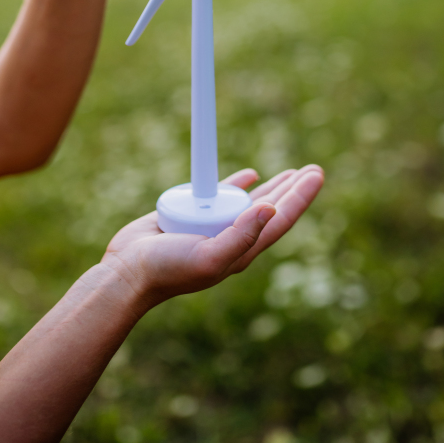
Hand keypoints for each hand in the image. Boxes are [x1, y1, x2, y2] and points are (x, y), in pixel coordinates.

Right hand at [101, 165, 323, 305]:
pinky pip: (220, 193)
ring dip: (271, 185)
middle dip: (293, 189)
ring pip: (249, 199)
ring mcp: (212, 225)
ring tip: (291, 171)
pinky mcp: (192, 214)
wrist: (127, 273)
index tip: (316, 175)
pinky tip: (251, 174)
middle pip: (271, 207)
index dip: (300, 197)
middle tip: (313, 170)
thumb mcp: (208, 258)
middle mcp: (232, 237)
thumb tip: (270, 209)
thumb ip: (240, 236)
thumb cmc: (167, 270)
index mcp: (241, 249)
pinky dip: (238, 183)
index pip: (279, 219)